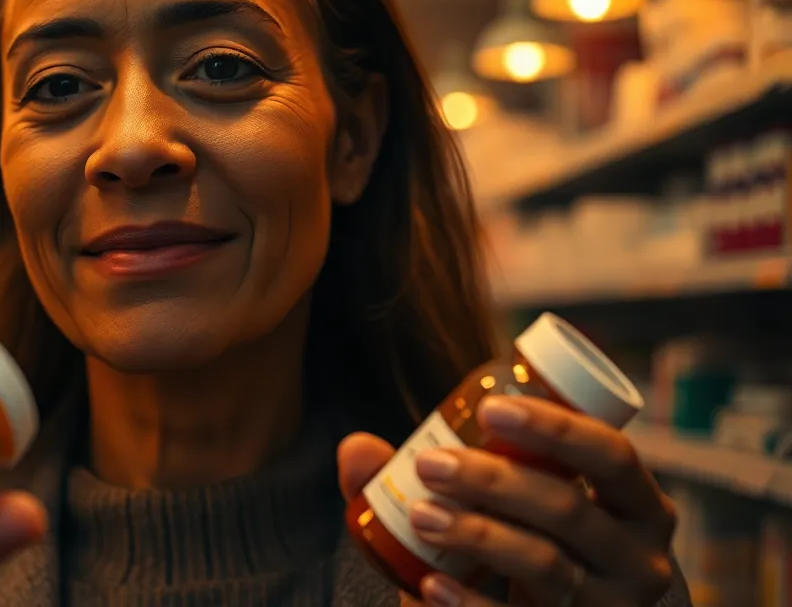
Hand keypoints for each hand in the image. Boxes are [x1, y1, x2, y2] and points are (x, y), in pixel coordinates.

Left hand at [338, 397, 676, 606]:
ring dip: (478, 535)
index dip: (557, 427)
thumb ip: (432, 476)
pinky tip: (428, 585)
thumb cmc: (530, 547)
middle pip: (570, 510)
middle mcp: (638, 560)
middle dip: (495, 481)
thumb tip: (356, 447)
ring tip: (422, 515)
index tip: (489, 408)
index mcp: (636, 506)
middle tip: (431, 463)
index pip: (612, 454)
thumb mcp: (502, 507)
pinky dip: (469, 606)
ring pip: (547, 566)